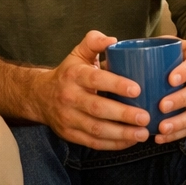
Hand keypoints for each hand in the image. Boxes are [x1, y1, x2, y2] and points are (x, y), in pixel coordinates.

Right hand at [28, 31, 150, 149]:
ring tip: (142, 133)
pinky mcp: (70, 134)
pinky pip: (93, 142)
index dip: (116, 84)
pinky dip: (113, 144)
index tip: (137, 89)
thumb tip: (113, 40)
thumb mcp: (78, 53)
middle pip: (97, 108)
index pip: (95, 79)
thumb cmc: (69, 73)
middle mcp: (69, 97)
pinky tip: (130, 141)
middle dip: (123, 114)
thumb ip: (94, 42)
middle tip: (145, 117)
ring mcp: (68, 118)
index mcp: (73, 75)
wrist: (40, 96)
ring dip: (121, 133)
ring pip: (96, 129)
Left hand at [150, 39, 185, 143]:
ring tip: (162, 128)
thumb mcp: (168, 46)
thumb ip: (147, 49)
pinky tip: (162, 137)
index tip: (170, 79)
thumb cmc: (177, 57)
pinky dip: (179, 133)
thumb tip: (110, 58)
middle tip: (161, 106)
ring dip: (182, 122)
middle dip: (182, 99)